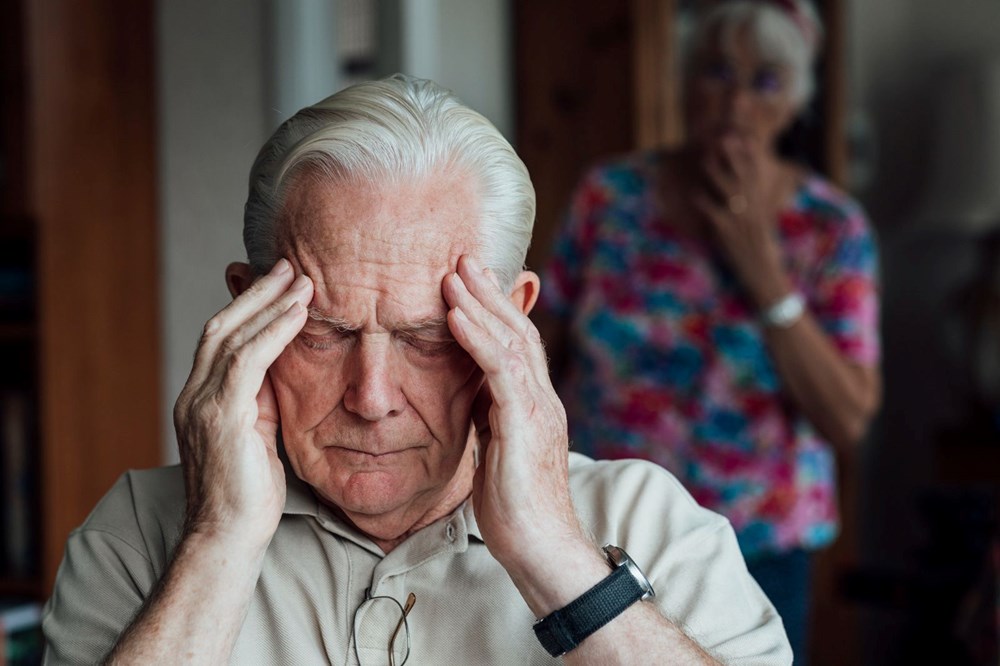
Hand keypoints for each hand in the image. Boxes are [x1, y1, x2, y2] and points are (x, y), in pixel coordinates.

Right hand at [173, 258, 311, 546]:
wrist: (228, 538)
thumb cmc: (249, 495)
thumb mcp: (258, 436)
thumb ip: (262, 401)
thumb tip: (282, 369)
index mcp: (201, 399)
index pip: (220, 339)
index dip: (247, 306)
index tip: (276, 282)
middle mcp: (194, 395)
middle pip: (221, 326)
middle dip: (256, 292)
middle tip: (289, 265)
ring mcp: (202, 405)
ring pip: (231, 335)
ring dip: (269, 303)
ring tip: (300, 279)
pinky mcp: (220, 416)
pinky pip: (247, 360)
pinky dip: (273, 331)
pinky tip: (298, 313)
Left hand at [442, 255, 581, 571]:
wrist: (541, 551)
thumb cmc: (516, 510)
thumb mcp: (497, 452)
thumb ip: (491, 418)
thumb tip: (474, 395)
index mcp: (535, 406)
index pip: (518, 346)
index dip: (496, 311)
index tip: (470, 282)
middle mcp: (543, 399)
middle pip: (519, 331)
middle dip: (489, 293)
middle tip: (463, 258)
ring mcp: (538, 410)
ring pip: (512, 342)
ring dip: (480, 304)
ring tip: (453, 274)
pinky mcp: (525, 426)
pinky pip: (500, 371)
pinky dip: (478, 338)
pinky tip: (456, 316)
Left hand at [692, 138, 791, 307]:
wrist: (762, 272)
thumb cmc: (759, 247)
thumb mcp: (760, 220)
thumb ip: (754, 202)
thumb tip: (746, 187)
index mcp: (759, 204)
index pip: (756, 175)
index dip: (750, 155)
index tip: (744, 137)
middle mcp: (751, 209)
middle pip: (742, 177)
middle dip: (734, 157)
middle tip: (724, 137)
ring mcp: (740, 220)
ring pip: (728, 191)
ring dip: (716, 174)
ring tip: (706, 159)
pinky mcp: (727, 233)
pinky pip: (714, 214)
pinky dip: (704, 203)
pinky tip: (695, 193)